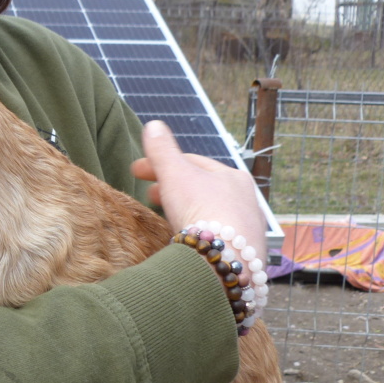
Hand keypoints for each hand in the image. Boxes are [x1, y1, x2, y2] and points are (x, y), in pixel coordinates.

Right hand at [130, 120, 266, 263]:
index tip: (135, 172)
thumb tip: (153, 124)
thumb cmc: (201, 209)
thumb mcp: (175, 173)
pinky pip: (217, 236)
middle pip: (202, 188)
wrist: (225, 258)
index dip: (161, 164)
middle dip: (174, 188)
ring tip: (166, 218)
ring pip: (211, 212)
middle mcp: (245, 199)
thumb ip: (162, 150)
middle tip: (148, 194)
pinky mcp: (244, 253)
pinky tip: (188, 240)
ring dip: (187, 210)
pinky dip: (200, 232)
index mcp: (232, 175)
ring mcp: (247, 228)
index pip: (191, 163)